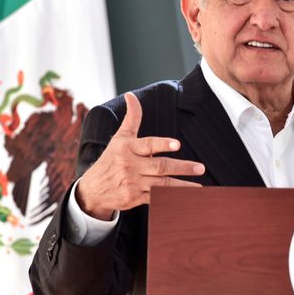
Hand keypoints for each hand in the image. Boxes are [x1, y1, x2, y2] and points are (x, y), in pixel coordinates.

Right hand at [75, 92, 204, 219]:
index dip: (163, 144)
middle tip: (200, 168)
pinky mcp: (135, 199)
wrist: (93, 190)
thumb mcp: (119, 138)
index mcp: (127, 148)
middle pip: (160, 166)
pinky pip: (157, 198)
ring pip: (162, 185)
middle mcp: (130, 166)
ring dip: (182, 186)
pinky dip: (171, 198)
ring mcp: (133, 184)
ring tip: (199, 185)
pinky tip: (185, 197)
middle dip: (182, 168)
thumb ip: (131, 118)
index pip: (148, 145)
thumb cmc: (111, 159)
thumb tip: (131, 95)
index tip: (178, 144)